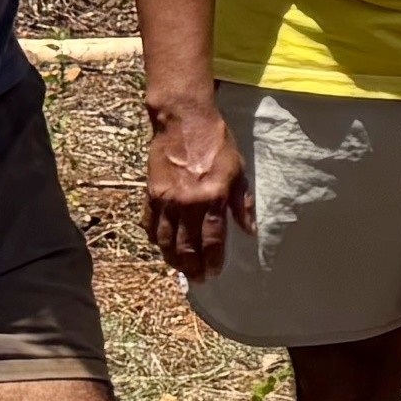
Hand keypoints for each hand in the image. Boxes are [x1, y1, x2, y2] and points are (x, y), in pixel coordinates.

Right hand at [144, 92, 245, 276]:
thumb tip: (250, 231)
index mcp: (212, 199)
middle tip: (197, 279)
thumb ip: (242, 204)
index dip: (212, 261)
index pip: (212, 241)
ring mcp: (166, 200)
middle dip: (192, 267)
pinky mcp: (151, 193)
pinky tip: (161, 246)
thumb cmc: (217, 144)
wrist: (184, 121)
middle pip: (187, 246)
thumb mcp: (238, 171)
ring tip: (180, 269)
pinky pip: (150, 223)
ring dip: (172, 258)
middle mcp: (187, 204)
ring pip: (165, 240)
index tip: (214, 273)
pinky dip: (154, 238)